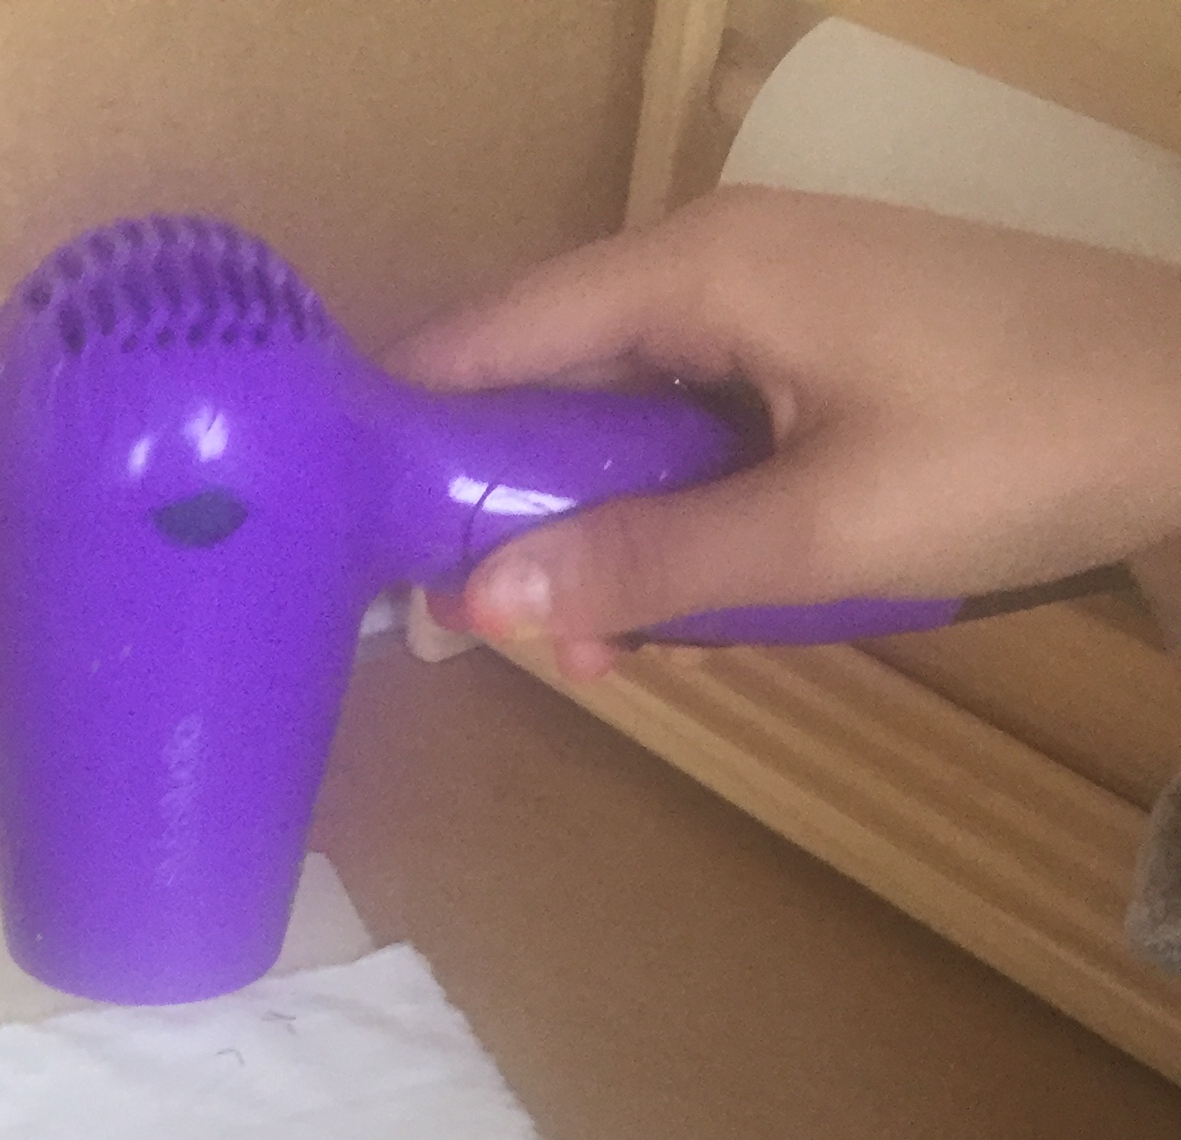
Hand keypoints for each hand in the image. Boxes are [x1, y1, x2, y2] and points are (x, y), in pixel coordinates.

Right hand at [385, 190, 1180, 678]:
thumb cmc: (1017, 448)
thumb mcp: (817, 533)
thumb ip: (643, 566)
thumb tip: (474, 605)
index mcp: (701, 267)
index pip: (491, 336)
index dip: (408, 437)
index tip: (346, 544)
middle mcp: (718, 260)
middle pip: (543, 379)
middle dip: (499, 513)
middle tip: (471, 641)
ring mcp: (770, 299)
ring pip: (615, 417)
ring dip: (587, 535)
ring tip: (596, 653)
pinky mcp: (813, 347)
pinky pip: (687, 428)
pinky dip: (661, 515)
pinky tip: (672, 606)